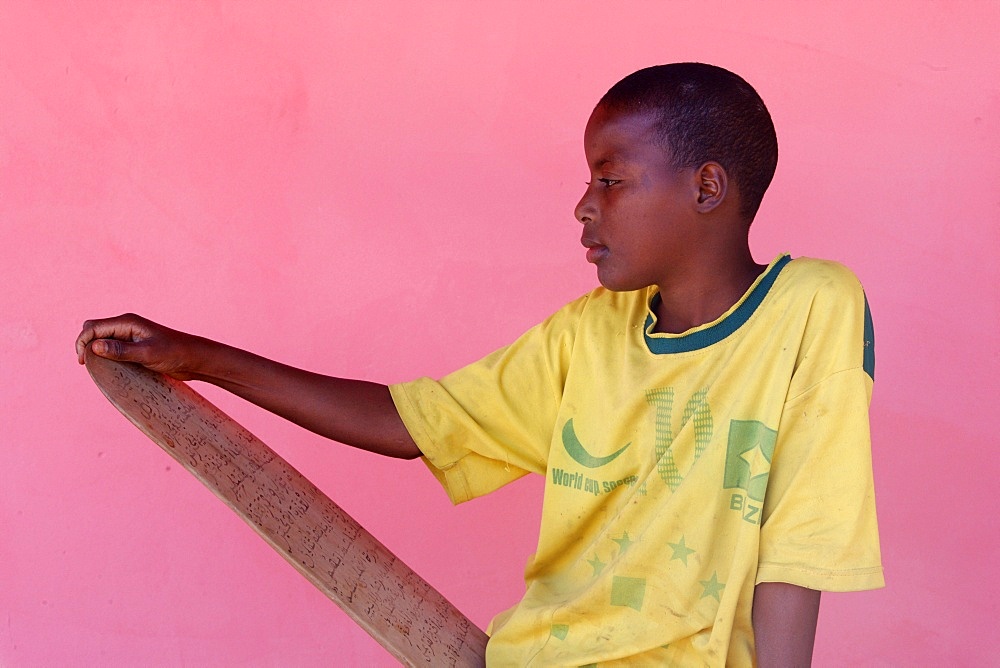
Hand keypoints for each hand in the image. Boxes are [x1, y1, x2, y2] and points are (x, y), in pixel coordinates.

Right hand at [75, 313, 201, 379]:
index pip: (93, 327)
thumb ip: (122, 350)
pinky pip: (112, 347)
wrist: (194, 359)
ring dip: (95, 351)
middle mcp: (126, 326)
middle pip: (94, 330)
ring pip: (102, 339)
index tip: (83, 362)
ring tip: (96, 368)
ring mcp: (130, 336)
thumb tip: (95, 346)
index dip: (82, 342)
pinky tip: (107, 368)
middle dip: (86, 344)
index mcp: (127, 322)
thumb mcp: (147, 354)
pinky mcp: (134, 346)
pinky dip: (105, 355)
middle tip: (88, 365)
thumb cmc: (174, 353)